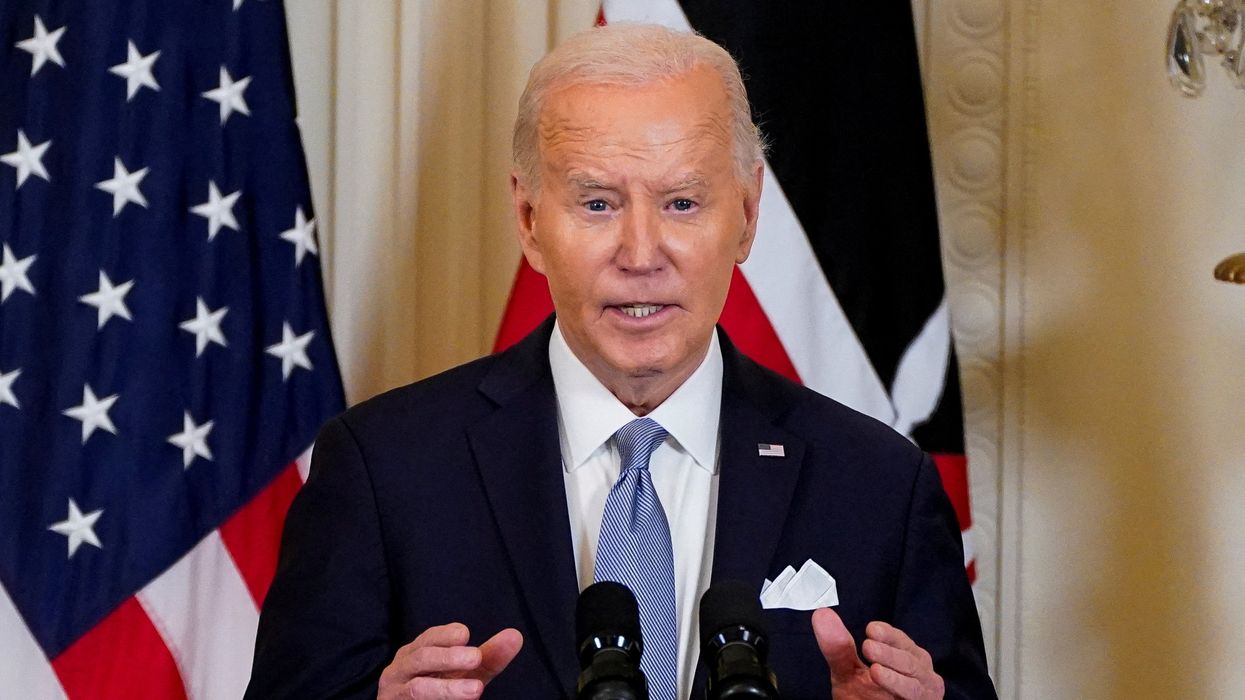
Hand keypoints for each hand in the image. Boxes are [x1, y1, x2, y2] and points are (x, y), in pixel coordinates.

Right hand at [377, 623, 522, 698]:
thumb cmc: (437, 690)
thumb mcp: (464, 673)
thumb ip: (487, 658)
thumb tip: (515, 636)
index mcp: (415, 654)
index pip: (428, 638)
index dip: (445, 634)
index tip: (465, 633)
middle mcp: (400, 671)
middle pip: (420, 659)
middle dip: (448, 657)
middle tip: (476, 657)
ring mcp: (395, 694)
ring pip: (417, 689)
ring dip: (446, 689)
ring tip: (476, 690)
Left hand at [812, 608, 943, 698]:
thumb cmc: (865, 697)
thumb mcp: (848, 672)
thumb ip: (838, 648)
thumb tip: (822, 615)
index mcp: (905, 655)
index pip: (900, 639)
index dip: (887, 633)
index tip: (871, 629)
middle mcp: (919, 670)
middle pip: (908, 656)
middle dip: (888, 652)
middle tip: (868, 647)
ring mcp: (924, 689)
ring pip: (913, 674)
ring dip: (893, 666)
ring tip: (874, 667)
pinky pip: (914, 693)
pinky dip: (897, 684)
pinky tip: (880, 675)